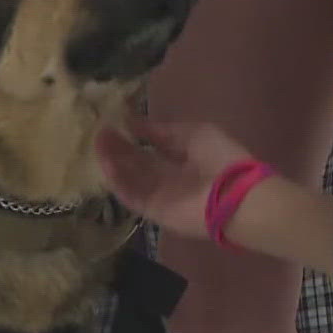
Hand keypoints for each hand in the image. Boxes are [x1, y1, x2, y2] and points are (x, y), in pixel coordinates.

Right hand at [96, 113, 254, 239]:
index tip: (113, 121)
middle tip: (98, 132)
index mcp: (183, 156)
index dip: (133, 134)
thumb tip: (133, 121)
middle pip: (136, 161)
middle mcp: (169, 176)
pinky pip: (130, 196)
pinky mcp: (153, 211)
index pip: (151, 145)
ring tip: (97, 144)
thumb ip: (162, 131)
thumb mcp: (193, 133)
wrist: (235, 197)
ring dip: (113, 162)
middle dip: (117, 147)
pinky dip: (118, 182)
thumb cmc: (220, 158)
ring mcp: (159, 195)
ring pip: (129, 178)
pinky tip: (106, 164)